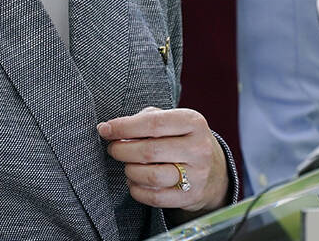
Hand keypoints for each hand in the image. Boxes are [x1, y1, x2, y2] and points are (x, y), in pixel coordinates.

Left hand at [98, 106, 228, 215]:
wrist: (213, 170)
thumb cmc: (181, 139)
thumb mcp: (172, 121)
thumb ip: (143, 120)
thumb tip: (108, 128)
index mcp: (193, 122)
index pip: (153, 123)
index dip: (124, 127)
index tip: (105, 129)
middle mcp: (199, 148)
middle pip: (149, 151)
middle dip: (123, 150)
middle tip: (113, 149)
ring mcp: (197, 175)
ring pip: (151, 176)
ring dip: (130, 171)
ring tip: (127, 165)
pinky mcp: (191, 197)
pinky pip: (155, 197)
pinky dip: (136, 190)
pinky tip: (134, 182)